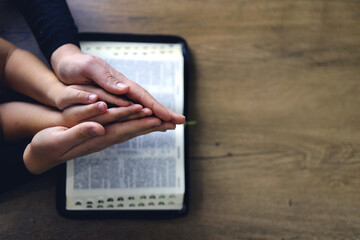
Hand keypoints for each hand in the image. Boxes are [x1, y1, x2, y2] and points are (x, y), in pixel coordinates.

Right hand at [23, 118, 174, 173]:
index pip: (123, 129)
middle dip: (152, 125)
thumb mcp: (58, 139)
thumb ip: (79, 133)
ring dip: (146, 125)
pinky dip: (133, 123)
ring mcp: (102, 137)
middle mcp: (103, 139)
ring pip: (129, 130)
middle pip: (132, 131)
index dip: (139, 122)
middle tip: (170, 121)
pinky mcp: (99, 134)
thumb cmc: (47, 145)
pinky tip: (141, 121)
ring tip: (163, 120)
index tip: (156, 117)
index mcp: (95, 138)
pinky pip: (121, 128)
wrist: (42, 153)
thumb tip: (99, 128)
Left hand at [51, 44, 184, 123]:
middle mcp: (123, 90)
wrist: (66, 63)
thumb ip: (106, 79)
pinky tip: (149, 122)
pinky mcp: (113, 100)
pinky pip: (132, 110)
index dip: (158, 108)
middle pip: (147, 103)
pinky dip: (143, 116)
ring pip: (142, 108)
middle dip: (164, 113)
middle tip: (180, 123)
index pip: (143, 97)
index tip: (172, 118)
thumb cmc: (75, 65)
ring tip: (170, 125)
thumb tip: (126, 89)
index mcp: (120, 83)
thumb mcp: (88, 68)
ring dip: (157, 116)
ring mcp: (120, 95)